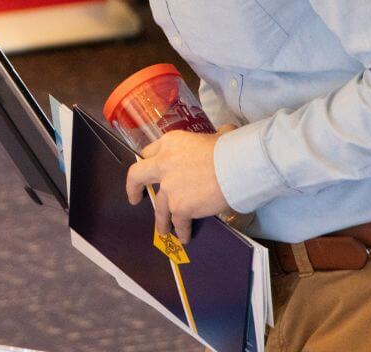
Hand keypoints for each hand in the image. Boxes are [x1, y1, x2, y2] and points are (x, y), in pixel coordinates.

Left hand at [125, 124, 236, 244]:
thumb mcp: (216, 134)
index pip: (150, 152)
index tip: (151, 171)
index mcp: (170, 143)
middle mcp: (163, 164)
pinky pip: (178, 222)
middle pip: (137, 176)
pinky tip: (184, 236)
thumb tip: (224, 134)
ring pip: (158, 207)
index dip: (151, 162)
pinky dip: (182, 230)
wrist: (236, 166)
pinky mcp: (179, 206)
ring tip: (163, 228)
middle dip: (133, 188)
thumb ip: (214, 137)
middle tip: (135, 198)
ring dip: (161, 220)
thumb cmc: (230, 148)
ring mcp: (169, 187)